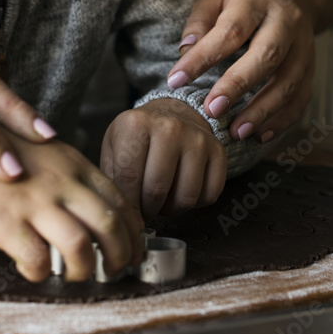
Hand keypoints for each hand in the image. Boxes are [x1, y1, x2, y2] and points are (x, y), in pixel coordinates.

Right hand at [0, 126, 143, 281]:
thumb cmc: (6, 154)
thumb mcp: (54, 156)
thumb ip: (80, 180)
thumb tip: (110, 214)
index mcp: (76, 166)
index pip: (120, 202)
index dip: (133, 232)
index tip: (134, 248)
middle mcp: (62, 183)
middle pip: (109, 226)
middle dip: (121, 255)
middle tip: (116, 269)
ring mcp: (35, 203)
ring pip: (80, 247)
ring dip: (84, 269)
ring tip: (77, 274)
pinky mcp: (7, 223)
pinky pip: (38, 260)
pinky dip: (42, 273)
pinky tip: (36, 269)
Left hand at [100, 99, 226, 219]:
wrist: (172, 114)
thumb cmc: (140, 136)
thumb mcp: (114, 147)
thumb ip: (114, 180)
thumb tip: (129, 220)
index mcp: (136, 124)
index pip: (129, 178)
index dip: (128, 207)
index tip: (130, 220)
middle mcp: (170, 128)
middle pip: (157, 190)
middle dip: (148, 210)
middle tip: (145, 210)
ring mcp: (197, 138)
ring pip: (186, 197)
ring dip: (172, 209)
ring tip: (163, 198)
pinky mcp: (218, 151)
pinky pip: (209, 195)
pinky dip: (195, 203)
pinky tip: (182, 189)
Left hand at [167, 0, 314, 142]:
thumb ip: (200, 21)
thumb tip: (185, 52)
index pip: (230, 30)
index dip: (203, 57)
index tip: (176, 80)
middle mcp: (286, 20)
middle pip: (267, 55)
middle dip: (238, 86)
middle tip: (212, 110)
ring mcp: (304, 44)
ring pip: (289, 81)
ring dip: (262, 111)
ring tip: (235, 131)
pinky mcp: (312, 66)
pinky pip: (302, 96)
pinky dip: (283, 119)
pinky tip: (260, 134)